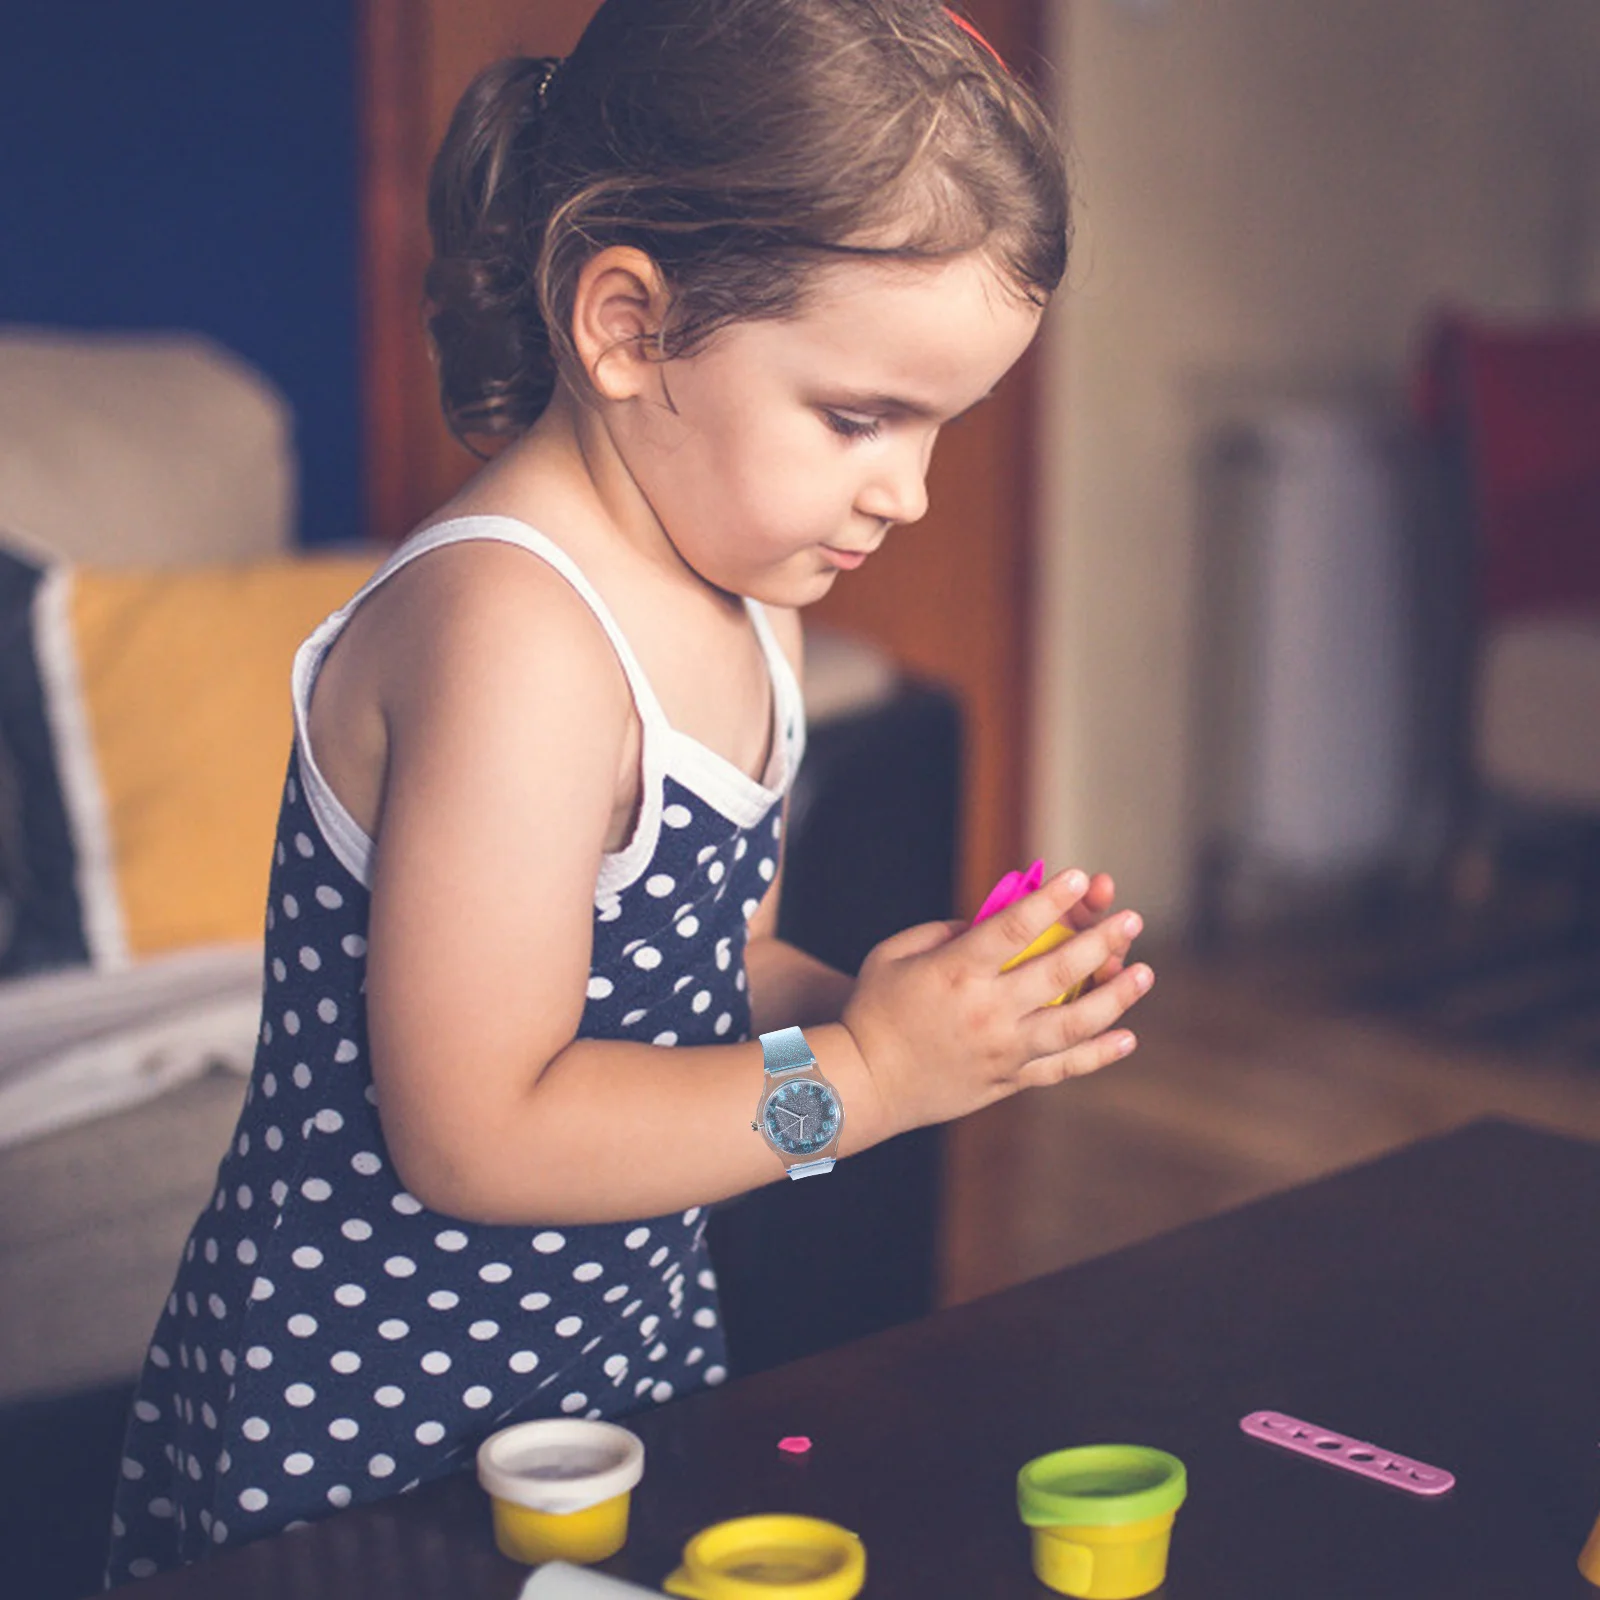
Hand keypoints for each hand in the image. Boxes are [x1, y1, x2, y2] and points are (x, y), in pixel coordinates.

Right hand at [840, 869, 1151, 1135]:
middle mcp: (986, 1010)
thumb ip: (945, 932)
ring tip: (1144, 973)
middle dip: (1100, 940)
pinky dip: (1097, 1055)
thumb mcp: (894, 953)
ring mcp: (1002, 1049)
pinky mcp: (1008, 1080)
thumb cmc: (874, 1009)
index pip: (1014, 927)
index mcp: (956, 971)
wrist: (864, 1082)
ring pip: (1073, 1022)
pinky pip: (1062, 1068)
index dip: (1051, 899)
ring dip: (1114, 997)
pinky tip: (1128, 1037)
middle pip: (1057, 971)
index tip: (1080, 877)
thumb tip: (993, 922)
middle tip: (1132, 919)